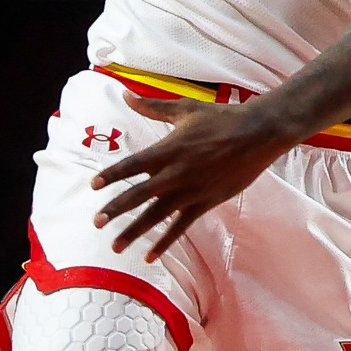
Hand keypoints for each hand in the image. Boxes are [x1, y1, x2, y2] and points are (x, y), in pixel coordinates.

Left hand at [91, 94, 288, 259]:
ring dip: (134, 232)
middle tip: (95, 222)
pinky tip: (150, 256)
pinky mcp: (204, 203)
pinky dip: (164, 242)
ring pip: (155, 216)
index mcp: (167, 149)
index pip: (131, 165)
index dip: (111, 175)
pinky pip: (179, 227)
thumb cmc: (220, 118)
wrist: (257, 134)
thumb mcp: (185, 109)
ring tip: (115, 245)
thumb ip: (152, 107)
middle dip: (114, 210)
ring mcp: (189, 191)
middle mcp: (174, 173)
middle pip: (137, 195)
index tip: (93, 185)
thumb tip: (125, 94)